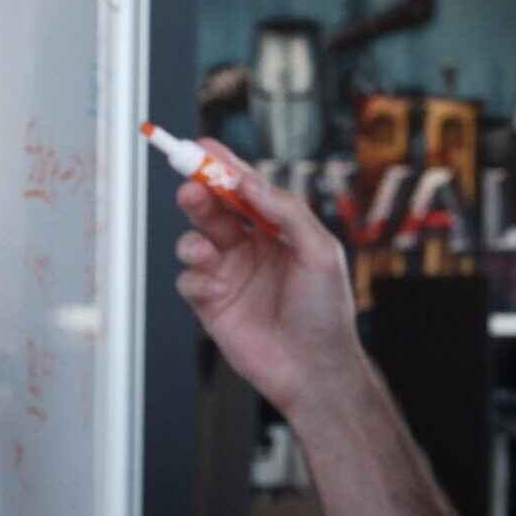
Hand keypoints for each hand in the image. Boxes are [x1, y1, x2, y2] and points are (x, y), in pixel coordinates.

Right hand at [171, 138, 367, 415]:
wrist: (314, 369)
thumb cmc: (326, 311)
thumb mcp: (319, 251)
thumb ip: (286, 211)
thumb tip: (248, 181)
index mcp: (277, 230)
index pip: (244, 189)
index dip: (223, 166)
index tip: (202, 146)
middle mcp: (249, 247)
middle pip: (213, 208)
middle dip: (199, 193)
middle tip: (190, 185)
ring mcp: (228, 274)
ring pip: (193, 240)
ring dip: (193, 238)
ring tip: (205, 250)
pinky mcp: (211, 304)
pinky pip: (190, 280)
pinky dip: (197, 279)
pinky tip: (220, 290)